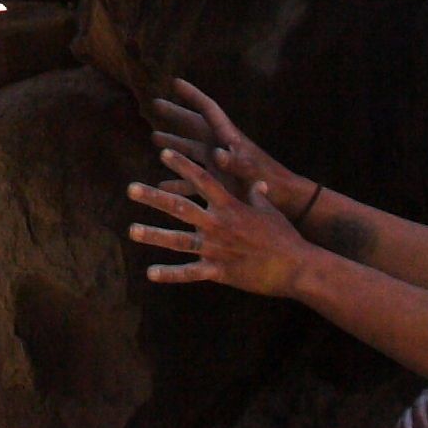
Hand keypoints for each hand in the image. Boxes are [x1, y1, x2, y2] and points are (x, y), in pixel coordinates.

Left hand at [129, 151, 312, 297]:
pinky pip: (190, 273)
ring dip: (153, 235)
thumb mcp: (270, 211)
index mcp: (230, 206)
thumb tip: (257, 184)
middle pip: (180, 207)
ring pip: (178, 241)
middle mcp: (218, 225)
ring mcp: (216, 249)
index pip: (202, 179)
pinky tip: (150, 273)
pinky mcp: (219, 272)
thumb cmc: (286, 237)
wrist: (296, 267)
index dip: (183, 165)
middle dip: (154, 197)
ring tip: (131, 230)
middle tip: (130, 188)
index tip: (164, 153)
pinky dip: (170, 274)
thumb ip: (257, 197)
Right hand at [148, 79, 308, 213]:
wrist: (286, 203)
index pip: (209, 110)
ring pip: (191, 150)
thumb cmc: (272, 184)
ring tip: (155, 136)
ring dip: (174, 144)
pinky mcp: (218, 184)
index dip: (192, 95)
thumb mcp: (253, 171)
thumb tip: (217, 154)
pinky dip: (178, 182)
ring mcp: (218, 166)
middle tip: (154, 104)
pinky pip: (193, 180)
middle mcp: (221, 147)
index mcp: (229, 138)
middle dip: (176, 115)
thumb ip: (236, 162)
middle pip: (194, 126)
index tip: (174, 82)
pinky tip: (162, 186)